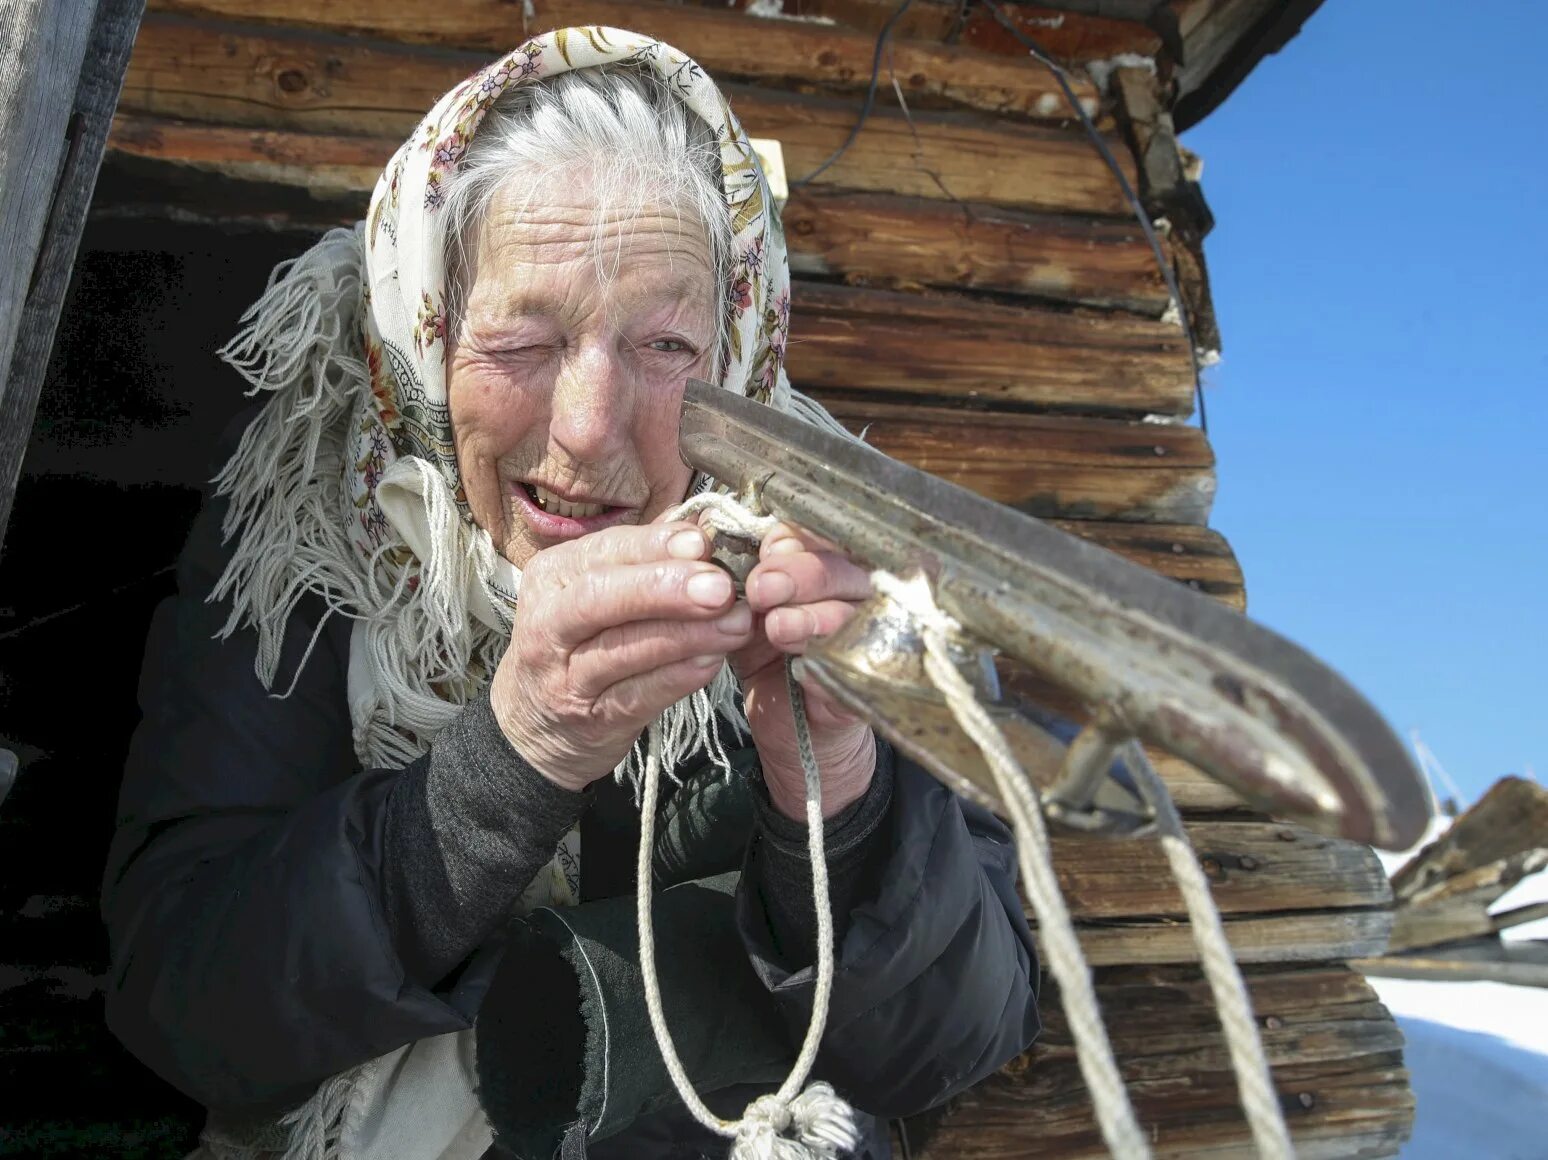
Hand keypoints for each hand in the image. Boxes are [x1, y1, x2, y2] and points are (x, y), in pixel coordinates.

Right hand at [489, 523, 753, 791]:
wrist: (536, 726)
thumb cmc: (581, 642)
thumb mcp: (597, 592)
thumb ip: (643, 558)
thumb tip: (703, 522)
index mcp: (552, 576)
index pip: (603, 551)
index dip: (654, 545)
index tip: (702, 542)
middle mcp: (548, 622)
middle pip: (601, 597)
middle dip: (665, 588)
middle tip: (721, 587)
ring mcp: (563, 676)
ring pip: (622, 649)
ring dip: (685, 636)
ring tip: (735, 624)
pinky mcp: (588, 719)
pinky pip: (636, 696)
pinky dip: (676, 679)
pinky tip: (712, 664)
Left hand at [733, 523, 875, 820]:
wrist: (786, 721)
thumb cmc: (766, 651)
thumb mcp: (746, 606)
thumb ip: (739, 571)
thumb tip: (715, 530)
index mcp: (828, 561)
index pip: (826, 533)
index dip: (798, 536)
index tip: (766, 546)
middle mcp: (858, 592)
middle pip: (844, 568)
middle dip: (801, 573)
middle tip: (762, 587)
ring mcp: (871, 636)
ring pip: (852, 615)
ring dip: (812, 618)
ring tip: (776, 627)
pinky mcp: (871, 683)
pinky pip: (858, 668)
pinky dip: (828, 668)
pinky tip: (804, 672)